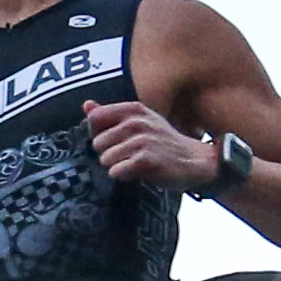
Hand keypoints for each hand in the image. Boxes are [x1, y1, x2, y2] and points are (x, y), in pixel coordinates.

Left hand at [82, 97, 222, 191]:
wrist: (193, 161)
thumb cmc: (162, 142)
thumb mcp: (140, 121)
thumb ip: (110, 114)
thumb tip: (86, 105)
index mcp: (133, 109)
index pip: (95, 118)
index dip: (99, 133)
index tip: (114, 140)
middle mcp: (137, 122)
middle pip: (97, 142)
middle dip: (108, 153)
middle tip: (128, 155)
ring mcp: (142, 141)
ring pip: (105, 159)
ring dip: (116, 166)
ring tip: (134, 163)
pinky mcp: (146, 160)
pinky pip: (116, 171)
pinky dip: (123, 176)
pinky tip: (137, 172)